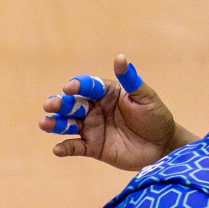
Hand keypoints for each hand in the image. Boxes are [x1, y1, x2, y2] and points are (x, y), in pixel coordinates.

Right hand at [41, 54, 185, 170]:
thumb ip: (131, 81)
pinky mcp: (93, 147)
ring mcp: (92, 128)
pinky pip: (75, 147)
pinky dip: (64, 148)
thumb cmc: (157, 118)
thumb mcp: (146, 98)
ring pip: (68, 124)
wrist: (164, 146)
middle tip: (50, 105)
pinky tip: (57, 150)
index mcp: (106, 93)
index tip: (70, 88)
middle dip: (60, 103)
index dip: (78, 86)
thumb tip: (120, 57)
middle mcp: (95, 109)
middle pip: (72, 104)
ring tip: (44, 123)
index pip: (88, 86)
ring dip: (55, 123)